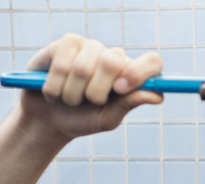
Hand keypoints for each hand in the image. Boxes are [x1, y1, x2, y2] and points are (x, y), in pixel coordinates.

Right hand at [17, 34, 163, 141]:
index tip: (120, 90)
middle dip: (96, 92)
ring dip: (72, 94)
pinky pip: (62, 65)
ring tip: (68, 99)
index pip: (152, 62)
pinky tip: (53, 90)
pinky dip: (55, 87)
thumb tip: (156, 96)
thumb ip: (129, 105)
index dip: (139, 73)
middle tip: (88, 101)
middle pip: (113, 62)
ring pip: (83, 68)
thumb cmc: (82, 119)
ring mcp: (91, 46)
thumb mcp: (106, 118)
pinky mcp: (67, 43)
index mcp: (130, 74)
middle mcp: (113, 56)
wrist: (48, 120)